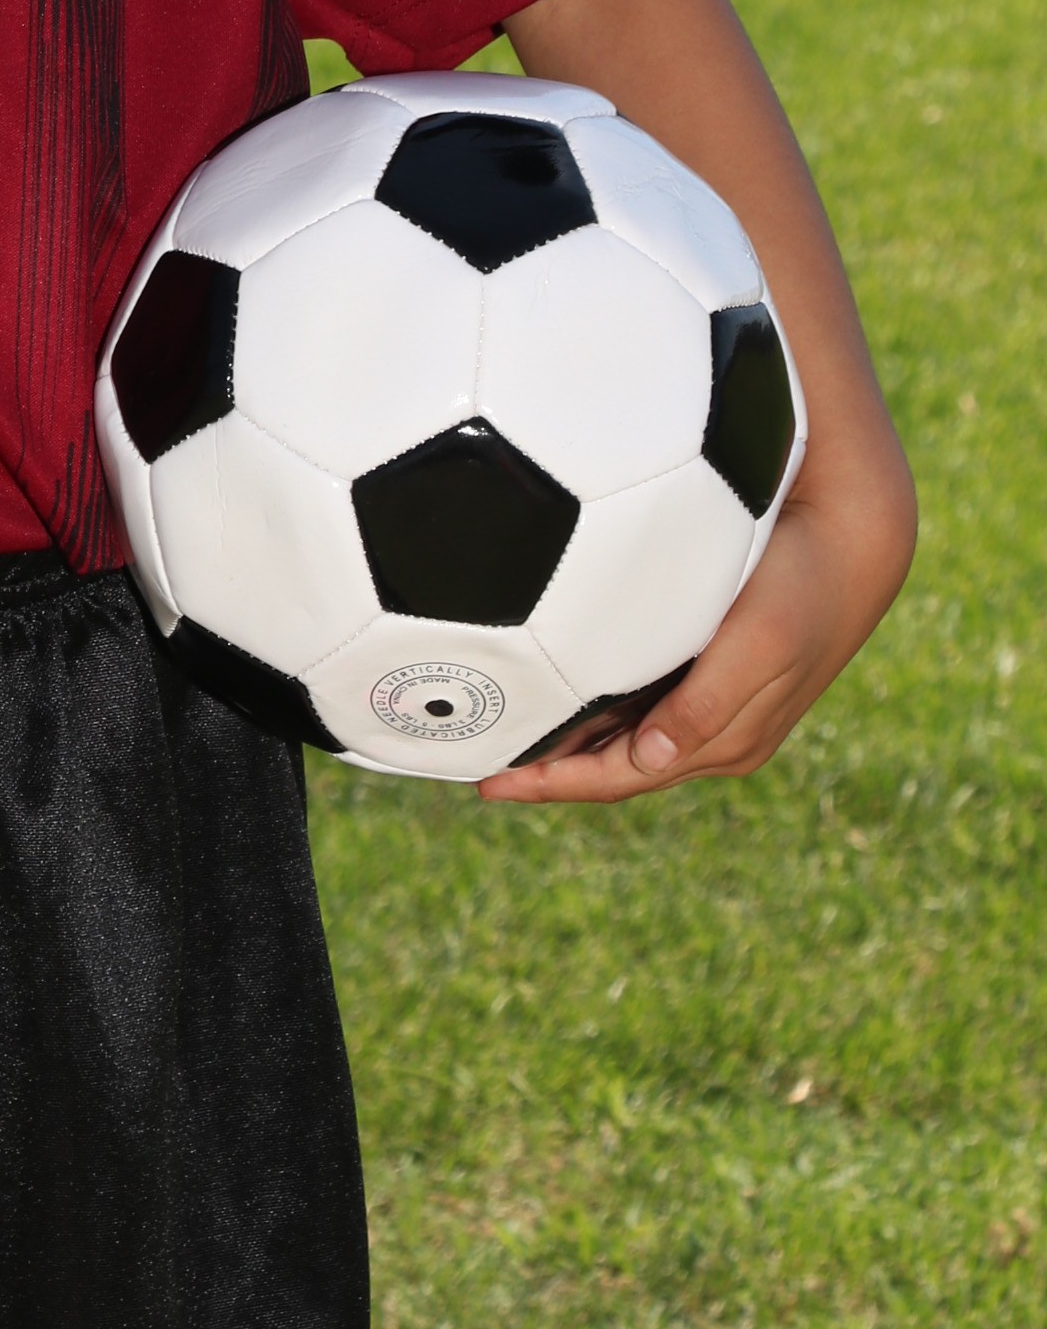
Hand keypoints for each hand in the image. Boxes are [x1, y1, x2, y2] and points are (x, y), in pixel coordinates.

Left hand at [475, 447, 915, 806]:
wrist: (854, 544)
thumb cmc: (800, 590)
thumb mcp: (755, 644)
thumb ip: (704, 704)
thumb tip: (647, 761)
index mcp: (721, 741)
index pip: (620, 777)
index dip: (553, 784)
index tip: (488, 785)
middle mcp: (711, 733)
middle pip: (613, 765)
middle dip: (548, 769)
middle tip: (474, 759)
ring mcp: (710, 702)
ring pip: (622, 736)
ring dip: (566, 741)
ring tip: (500, 732)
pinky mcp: (707, 667)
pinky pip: (636, 700)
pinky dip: (593, 705)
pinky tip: (554, 689)